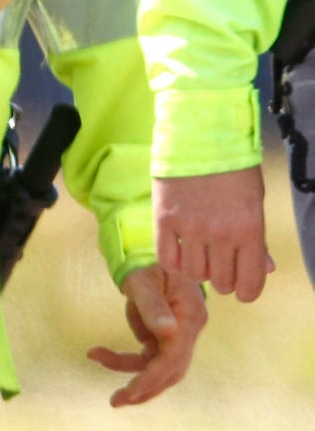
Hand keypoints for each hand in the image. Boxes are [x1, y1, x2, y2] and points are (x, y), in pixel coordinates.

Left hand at [91, 261, 208, 405]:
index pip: (174, 358)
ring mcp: (179, 335)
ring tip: (99, 368)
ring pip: (159, 368)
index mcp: (190, 317)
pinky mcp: (166, 338)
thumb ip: (153, 306)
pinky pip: (149, 358)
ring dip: (133, 377)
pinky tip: (99, 353)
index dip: (152, 378)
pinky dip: (127, 361)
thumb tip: (167, 332)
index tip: (129, 393)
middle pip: (172, 370)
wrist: (152, 258)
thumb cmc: (148, 265)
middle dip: (144, 388)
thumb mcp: (144, 281)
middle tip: (115, 401)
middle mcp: (189, 330)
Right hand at [156, 165, 274, 304]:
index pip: (250, 281)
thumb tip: (265, 269)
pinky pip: (166, 258)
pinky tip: (180, 254)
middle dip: (223, 281)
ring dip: (198, 271)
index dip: (248, 292)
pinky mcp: (164, 219)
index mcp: (250, 230)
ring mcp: (190, 228)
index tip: (243, 292)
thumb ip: (258, 240)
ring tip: (199, 259)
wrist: (202, 137)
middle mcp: (221, 234)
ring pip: (193, 273)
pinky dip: (174, 263)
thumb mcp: (255, 203)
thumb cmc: (234, 170)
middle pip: (220, 281)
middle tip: (221, 270)